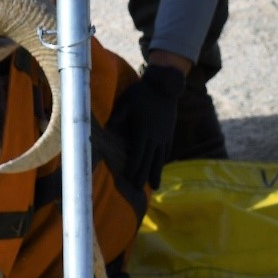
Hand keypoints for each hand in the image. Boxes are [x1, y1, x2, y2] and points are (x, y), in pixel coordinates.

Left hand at [107, 63, 183, 189]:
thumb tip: (107, 128)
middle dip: (143, 176)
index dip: (134, 169)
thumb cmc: (142, 94)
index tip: (130, 180)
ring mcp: (164, 136)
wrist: (165, 87)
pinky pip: (167, 150)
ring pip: (160, 158)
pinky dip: (163, 159)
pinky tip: (161, 165)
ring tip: (155, 187)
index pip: (137, 155)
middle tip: (139, 190)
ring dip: (156, 172)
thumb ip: (118, 116)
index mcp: (142, 132)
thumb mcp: (126, 103)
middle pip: (149, 161)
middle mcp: (155, 138)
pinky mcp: (169, 132)